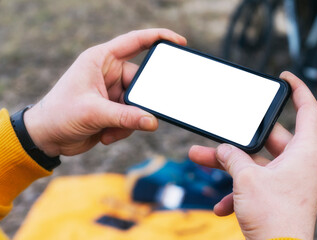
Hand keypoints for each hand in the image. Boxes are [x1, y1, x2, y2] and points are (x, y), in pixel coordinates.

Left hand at [24, 28, 186, 156]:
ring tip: (109, 130)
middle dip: (140, 103)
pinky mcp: (114, 109)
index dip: (158, 37)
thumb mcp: (93, 112)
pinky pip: (132, 117)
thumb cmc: (59, 114)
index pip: (135, 41)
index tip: (179, 42)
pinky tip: (106, 135)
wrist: (46, 137)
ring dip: (129, 121)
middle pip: (141, 83)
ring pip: (139, 105)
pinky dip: (123, 129)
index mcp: (101, 60)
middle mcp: (109, 73)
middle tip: (139, 117)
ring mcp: (113, 92)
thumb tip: (153, 121)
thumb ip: (125, 117)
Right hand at [189, 72, 316, 239]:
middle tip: (219, 130)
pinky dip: (236, 191)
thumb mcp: (246, 179)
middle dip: (238, 137)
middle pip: (268, 138)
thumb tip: (222, 149)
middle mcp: (298, 163)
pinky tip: (219, 205)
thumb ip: (231, 157)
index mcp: (304, 151)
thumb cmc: (274, 217)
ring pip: (254, 162)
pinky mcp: (276, 195)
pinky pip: (254, 184)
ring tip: (198, 158)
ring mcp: (287, 180)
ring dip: (228, 164)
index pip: (308, 109)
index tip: (283, 77)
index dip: (297, 89)